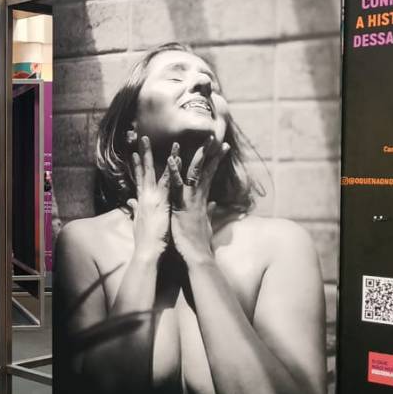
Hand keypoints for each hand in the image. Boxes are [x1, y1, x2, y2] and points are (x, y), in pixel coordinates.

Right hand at [126, 132, 172, 255]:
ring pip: (158, 172)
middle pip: (144, 170)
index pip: (139, 178)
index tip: (136, 153)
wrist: (147, 249)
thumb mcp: (138, 221)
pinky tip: (177, 159)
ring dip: (164, 157)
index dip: (137, 165)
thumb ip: (135, 208)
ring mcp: (153, 197)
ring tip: (170, 143)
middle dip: (144, 153)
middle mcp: (145, 195)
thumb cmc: (145, 239)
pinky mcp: (162, 201)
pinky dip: (172, 170)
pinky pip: (169, 182)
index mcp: (142, 200)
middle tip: (143, 138)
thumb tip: (130, 201)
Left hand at [169, 136, 229, 263]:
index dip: (214, 162)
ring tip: (201, 142)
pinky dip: (174, 172)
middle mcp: (198, 197)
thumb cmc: (198, 242)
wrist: (197, 256)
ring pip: (193, 174)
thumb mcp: (204, 224)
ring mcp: (191, 200)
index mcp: (200, 200)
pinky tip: (171, 159)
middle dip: (210, 153)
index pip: (208, 176)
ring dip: (196, 157)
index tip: (221, 148)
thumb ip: (208, 212)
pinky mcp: (182, 205)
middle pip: (205, 170)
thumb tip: (212, 204)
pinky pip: (177, 185)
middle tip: (216, 137)